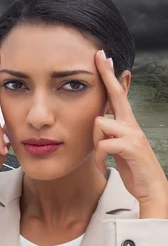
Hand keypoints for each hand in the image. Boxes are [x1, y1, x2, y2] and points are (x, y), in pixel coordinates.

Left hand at [93, 49, 167, 218]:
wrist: (150, 190)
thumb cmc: (131, 167)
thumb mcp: (117, 146)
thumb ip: (109, 132)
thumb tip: (99, 120)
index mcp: (127, 123)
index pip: (117, 94)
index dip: (110, 76)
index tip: (104, 57)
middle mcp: (131, 124)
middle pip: (116, 94)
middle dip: (107, 75)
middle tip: (100, 56)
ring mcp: (133, 134)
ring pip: (99, 124)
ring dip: (94, 142)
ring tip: (101, 157)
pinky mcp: (131, 147)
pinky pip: (103, 144)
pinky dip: (98, 157)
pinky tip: (102, 166)